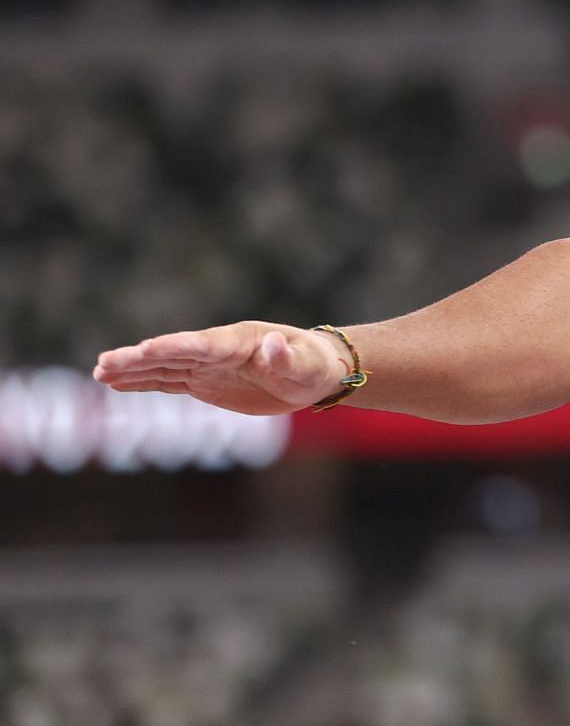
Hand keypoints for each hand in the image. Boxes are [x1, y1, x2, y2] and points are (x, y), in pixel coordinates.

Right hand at [94, 322, 351, 415]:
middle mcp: (217, 350)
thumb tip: (273, 344)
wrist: (314, 372)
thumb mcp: (307, 366)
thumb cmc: (313, 366)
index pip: (202, 345)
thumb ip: (287, 358)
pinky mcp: (205, 383)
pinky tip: (116, 383)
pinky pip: (169, 382)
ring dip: (132, 370)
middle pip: (173, 354)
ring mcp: (208, 366)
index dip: (174, 346)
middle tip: (104, 362)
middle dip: (139, 358)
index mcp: (240, 341)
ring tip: (99, 371)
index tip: (145, 348)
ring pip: (164, 368)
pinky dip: (143, 383)